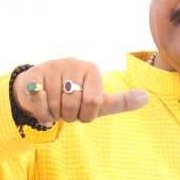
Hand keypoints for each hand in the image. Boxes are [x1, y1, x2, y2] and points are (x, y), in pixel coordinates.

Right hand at [13, 58, 147, 126]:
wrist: (40, 92)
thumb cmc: (73, 98)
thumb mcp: (98, 102)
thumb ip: (121, 101)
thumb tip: (146, 97)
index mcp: (92, 69)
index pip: (94, 102)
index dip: (87, 115)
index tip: (83, 111)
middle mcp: (73, 63)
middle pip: (74, 105)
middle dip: (70, 116)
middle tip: (67, 110)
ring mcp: (52, 67)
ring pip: (56, 106)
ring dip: (55, 115)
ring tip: (55, 108)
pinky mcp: (33, 75)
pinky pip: (40, 103)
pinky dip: (41, 113)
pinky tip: (42, 109)